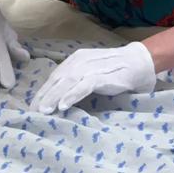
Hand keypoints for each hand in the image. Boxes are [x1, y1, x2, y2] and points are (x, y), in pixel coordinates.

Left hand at [31, 42, 155, 113]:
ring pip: (67, 82)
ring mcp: (92, 67)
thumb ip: (77, 81)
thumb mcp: (91, 73)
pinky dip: (72, 95)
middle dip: (44, 96)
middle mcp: (80, 61)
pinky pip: (84, 85)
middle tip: (33, 112)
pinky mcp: (103, 75)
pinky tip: (63, 105)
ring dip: (54, 96)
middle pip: (58, 79)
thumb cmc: (114, 71)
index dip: (43, 92)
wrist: (140, 62)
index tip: (32, 107)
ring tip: (44, 111)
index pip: (55, 76)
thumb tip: (58, 97)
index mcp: (75, 60)